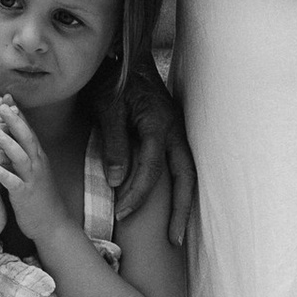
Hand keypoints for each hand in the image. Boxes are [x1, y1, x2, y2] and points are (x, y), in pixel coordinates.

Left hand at [0, 106, 67, 252]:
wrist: (51, 223)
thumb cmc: (38, 194)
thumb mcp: (34, 169)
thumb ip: (25, 151)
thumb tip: (16, 132)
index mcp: (37, 157)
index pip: (27, 131)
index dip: (18, 114)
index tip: (6, 97)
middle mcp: (37, 164)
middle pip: (27, 138)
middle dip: (15, 122)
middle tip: (2, 105)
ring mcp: (32, 180)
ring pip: (22, 158)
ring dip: (9, 144)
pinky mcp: (26, 196)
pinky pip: (15, 183)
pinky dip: (4, 175)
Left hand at [112, 78, 194, 247]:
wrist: (126, 56)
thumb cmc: (114, 80)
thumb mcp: (108, 109)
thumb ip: (114, 144)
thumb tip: (116, 181)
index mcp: (158, 125)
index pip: (151, 169)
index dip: (137, 194)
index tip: (122, 213)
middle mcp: (175, 131)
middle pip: (186, 177)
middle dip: (180, 210)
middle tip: (173, 241)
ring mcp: (178, 131)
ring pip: (188, 173)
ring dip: (184, 202)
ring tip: (176, 232)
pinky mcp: (174, 132)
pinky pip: (182, 165)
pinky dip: (180, 187)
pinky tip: (173, 204)